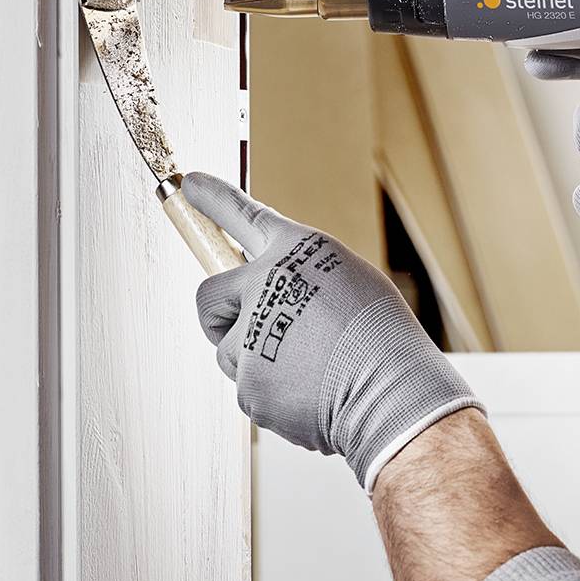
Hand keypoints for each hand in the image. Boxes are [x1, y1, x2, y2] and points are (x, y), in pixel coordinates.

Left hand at [184, 172, 481, 491]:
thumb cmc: (382, 339)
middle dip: (219, 316)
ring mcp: (251, 333)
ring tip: (308, 371)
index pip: (244, 216)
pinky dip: (274, 395)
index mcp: (296, 251)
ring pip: (231, 351)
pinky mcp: (247, 380)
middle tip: (247, 334)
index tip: (190, 185)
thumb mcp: (349, 282)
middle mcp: (264, 283)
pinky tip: (310, 395)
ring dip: (257, 362)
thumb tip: (278, 299)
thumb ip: (303, 281)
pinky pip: (250, 388)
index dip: (215, 200)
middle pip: (209, 295)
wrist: (389, 389)